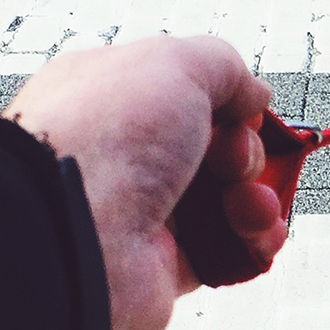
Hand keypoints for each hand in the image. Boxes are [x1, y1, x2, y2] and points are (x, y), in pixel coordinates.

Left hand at [2, 36, 286, 329]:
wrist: (72, 233)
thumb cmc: (104, 139)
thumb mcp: (174, 64)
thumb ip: (223, 66)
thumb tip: (253, 94)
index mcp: (115, 97)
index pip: (186, 95)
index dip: (228, 104)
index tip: (243, 113)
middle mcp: (125, 155)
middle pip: (215, 150)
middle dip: (246, 154)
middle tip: (233, 160)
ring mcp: (142, 212)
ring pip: (226, 202)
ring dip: (258, 200)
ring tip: (250, 206)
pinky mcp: (160, 265)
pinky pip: (224, 253)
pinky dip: (252, 245)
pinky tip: (257, 237)